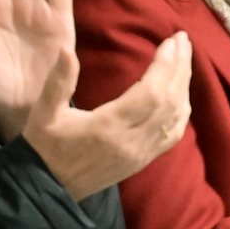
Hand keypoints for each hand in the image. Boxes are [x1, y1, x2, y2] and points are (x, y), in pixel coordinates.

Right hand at [23, 34, 192, 201]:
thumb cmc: (44, 147)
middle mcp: (132, 141)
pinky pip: (172, 135)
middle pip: (169, 102)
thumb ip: (58, 81)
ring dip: (184, 87)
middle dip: (180, 68)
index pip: (150, 93)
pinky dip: (182, 111)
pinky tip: (182, 94)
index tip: (171, 41)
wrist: (48, 188)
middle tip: (183, 40)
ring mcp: (141, 154)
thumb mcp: (44, 112)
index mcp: (108, 127)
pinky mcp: (143, 161)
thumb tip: (66, 49)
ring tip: (184, 59)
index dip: (165, 66)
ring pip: (176, 118)